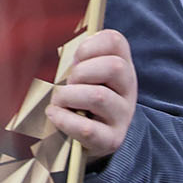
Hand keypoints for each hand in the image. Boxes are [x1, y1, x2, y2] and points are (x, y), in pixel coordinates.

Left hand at [46, 29, 137, 162]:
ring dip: (69, 96)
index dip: (90, 45)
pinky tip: (54, 115)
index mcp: (122, 67)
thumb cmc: (82, 101)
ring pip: (99, 96)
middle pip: (114, 67)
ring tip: (59, 101)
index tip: (76, 59)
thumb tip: (54, 50)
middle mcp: (128, 89)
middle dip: (82, 71)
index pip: (116, 41)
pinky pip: (88, 128)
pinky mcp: (112, 139)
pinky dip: (65, 120)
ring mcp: (123, 115)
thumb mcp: (85, 77)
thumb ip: (78, 61)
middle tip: (69, 83)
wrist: (95, 141)